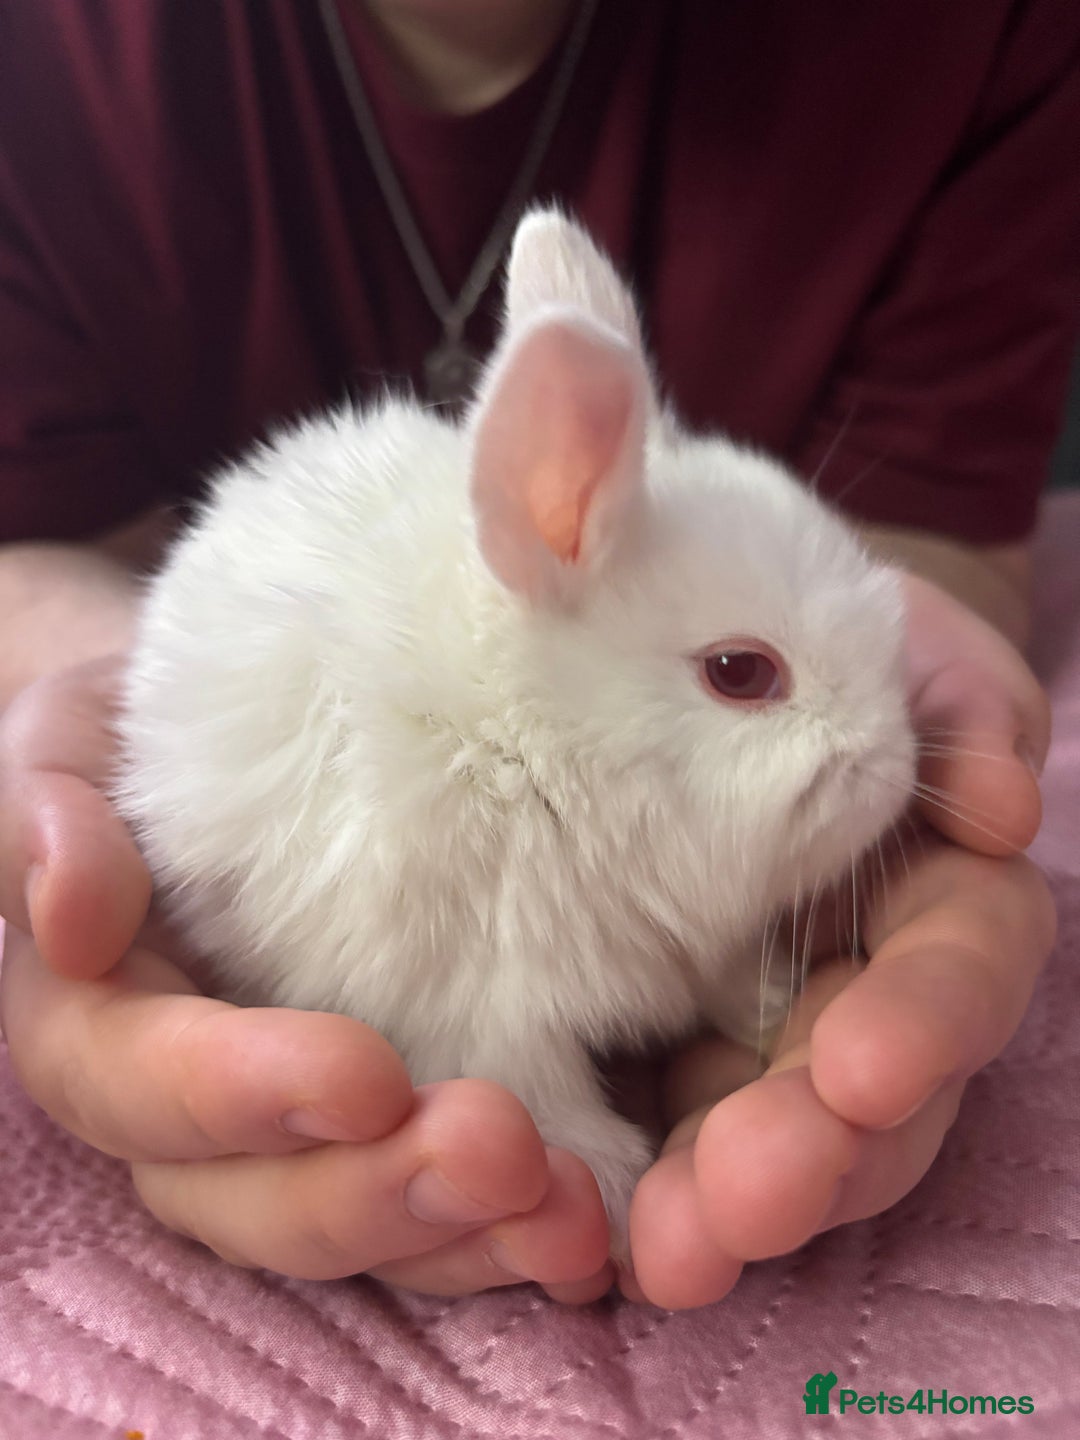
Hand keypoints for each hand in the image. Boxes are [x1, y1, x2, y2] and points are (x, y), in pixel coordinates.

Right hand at [0, 657, 612, 1300]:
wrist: (252, 738)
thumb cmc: (153, 736)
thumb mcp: (76, 737)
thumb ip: (44, 809)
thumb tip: (73, 915)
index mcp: (101, 1014)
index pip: (129, 1081)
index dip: (232, 1095)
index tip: (363, 1075)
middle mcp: (190, 1105)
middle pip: (246, 1200)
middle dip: (369, 1194)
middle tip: (496, 1155)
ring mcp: (295, 1133)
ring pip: (353, 1230)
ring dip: (457, 1238)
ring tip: (566, 1211)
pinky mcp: (395, 1130)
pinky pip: (437, 1219)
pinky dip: (511, 1234)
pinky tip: (591, 1222)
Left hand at [624, 574, 1056, 1307]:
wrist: (692, 649)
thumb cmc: (807, 633)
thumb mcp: (889, 635)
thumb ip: (955, 691)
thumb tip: (1005, 800)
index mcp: (927, 885)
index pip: (960, 965)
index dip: (928, 1022)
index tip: (865, 1068)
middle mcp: (858, 975)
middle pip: (871, 1093)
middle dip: (821, 1151)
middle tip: (750, 1194)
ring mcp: (765, 1024)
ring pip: (776, 1137)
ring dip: (733, 1200)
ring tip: (671, 1248)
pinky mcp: (672, 1046)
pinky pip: (666, 1133)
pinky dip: (640, 1188)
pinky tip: (595, 1234)